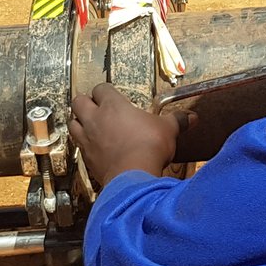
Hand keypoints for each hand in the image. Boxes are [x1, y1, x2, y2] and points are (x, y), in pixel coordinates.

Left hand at [70, 83, 193, 183]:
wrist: (133, 177)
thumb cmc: (149, 146)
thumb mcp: (167, 130)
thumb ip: (177, 121)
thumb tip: (192, 117)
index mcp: (113, 105)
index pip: (101, 88)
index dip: (105, 91)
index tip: (112, 96)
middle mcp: (95, 119)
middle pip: (79, 101)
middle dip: (85, 102)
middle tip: (95, 107)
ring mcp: (88, 139)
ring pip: (72, 123)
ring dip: (79, 123)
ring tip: (90, 126)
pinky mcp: (86, 158)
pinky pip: (78, 146)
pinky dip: (84, 144)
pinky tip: (95, 148)